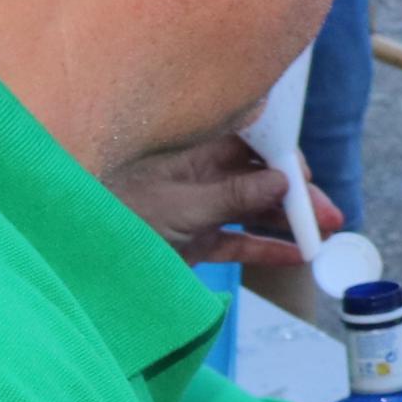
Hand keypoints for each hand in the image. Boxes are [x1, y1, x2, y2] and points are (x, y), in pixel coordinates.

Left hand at [109, 134, 338, 265]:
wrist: (73, 255)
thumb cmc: (114, 217)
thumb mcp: (179, 207)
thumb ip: (231, 195)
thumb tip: (280, 181)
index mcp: (189, 153)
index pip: (246, 143)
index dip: (280, 156)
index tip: (306, 175)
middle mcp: (196, 176)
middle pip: (257, 179)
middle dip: (295, 196)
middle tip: (329, 216)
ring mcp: (195, 209)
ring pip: (251, 211)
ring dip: (287, 223)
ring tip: (323, 237)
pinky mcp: (191, 240)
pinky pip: (235, 241)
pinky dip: (263, 249)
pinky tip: (292, 257)